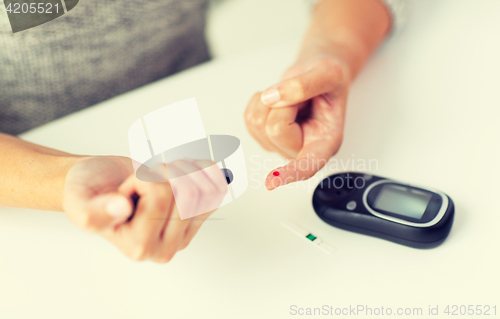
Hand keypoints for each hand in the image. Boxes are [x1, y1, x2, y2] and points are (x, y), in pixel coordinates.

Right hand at [62, 156, 226, 261]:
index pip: (160, 195)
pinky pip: (217, 191)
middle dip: (166, 172)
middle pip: (187, 192)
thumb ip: (94, 211)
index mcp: (139, 247)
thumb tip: (121, 208)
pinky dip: (205, 171)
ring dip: (183, 170)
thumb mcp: (78, 201)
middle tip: (147, 176)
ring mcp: (184, 234)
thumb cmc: (89, 191)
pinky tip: (186, 169)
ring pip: (204, 188)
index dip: (145, 179)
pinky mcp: (196, 219)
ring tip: (161, 174)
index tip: (128, 186)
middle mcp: (165, 247)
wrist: (100, 183)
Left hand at [245, 54, 350, 189]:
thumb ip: (303, 85)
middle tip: (302, 98)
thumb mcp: (329, 72)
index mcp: (327, 141)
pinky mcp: (265, 137)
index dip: (291, 172)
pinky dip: (260, 101)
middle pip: (274, 130)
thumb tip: (271, 99)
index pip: (309, 164)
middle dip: (284, 104)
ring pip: (258, 124)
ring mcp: (282, 146)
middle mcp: (303, 149)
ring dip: (271, 101)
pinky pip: (249, 118)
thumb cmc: (330, 80)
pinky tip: (278, 100)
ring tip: (293, 99)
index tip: (272, 182)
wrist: (319, 76)